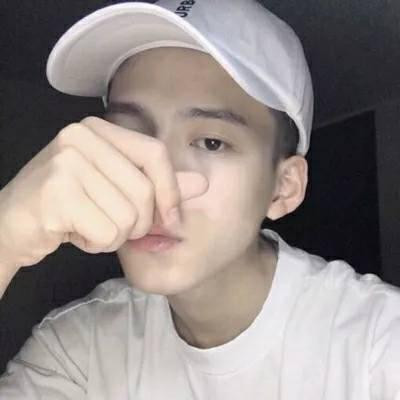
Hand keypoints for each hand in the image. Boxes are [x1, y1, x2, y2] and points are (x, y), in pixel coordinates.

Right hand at [0, 116, 207, 271]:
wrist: (11, 225)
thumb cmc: (70, 206)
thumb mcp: (117, 189)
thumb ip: (160, 184)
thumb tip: (202, 184)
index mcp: (99, 129)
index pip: (155, 154)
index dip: (171, 191)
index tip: (171, 219)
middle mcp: (80, 137)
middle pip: (144, 190)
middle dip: (138, 222)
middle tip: (113, 225)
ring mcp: (65, 162)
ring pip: (128, 216)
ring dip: (115, 234)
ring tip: (90, 226)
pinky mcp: (55, 193)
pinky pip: (106, 232)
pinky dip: (96, 244)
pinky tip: (75, 234)